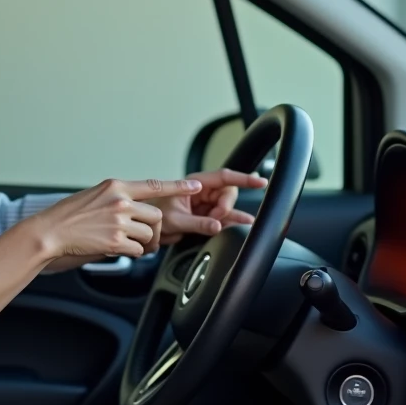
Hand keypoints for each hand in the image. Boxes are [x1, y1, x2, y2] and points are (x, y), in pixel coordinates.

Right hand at [31, 177, 203, 262]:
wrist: (50, 232)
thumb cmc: (68, 216)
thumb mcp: (94, 195)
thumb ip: (118, 198)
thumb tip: (136, 206)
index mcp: (116, 186)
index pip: (154, 184)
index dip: (178, 186)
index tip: (195, 185)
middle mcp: (120, 201)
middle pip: (156, 215)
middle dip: (153, 229)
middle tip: (144, 237)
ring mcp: (119, 221)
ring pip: (149, 234)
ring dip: (142, 242)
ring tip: (126, 243)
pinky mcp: (116, 241)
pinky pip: (139, 250)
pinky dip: (132, 253)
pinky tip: (117, 249)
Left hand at [148, 168, 268, 248]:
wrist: (146, 226)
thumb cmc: (154, 215)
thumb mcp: (175, 220)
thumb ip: (197, 223)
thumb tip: (217, 225)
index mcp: (194, 184)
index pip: (224, 177)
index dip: (243, 179)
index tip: (260, 182)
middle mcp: (201, 191)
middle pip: (227, 194)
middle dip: (226, 207)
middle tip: (214, 219)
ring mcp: (204, 204)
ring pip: (227, 207)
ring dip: (229, 216)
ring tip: (227, 223)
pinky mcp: (205, 216)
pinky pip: (223, 217)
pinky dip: (232, 220)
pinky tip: (244, 223)